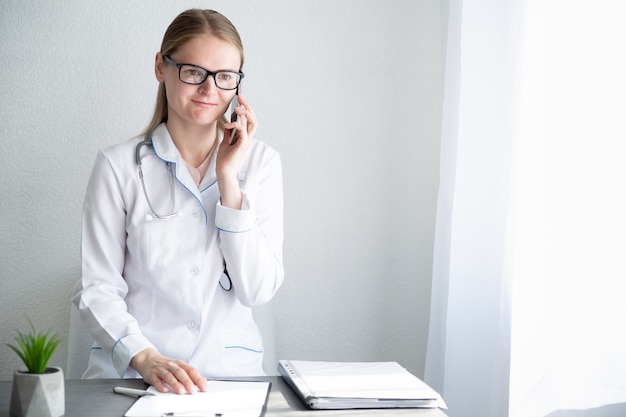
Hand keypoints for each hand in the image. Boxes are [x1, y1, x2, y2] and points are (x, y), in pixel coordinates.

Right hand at [130, 348, 207, 393]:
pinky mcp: (152, 375)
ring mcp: (162, 370)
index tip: (203, 387)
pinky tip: (165, 390)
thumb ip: (191, 374)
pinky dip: (161, 386)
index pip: (191, 370)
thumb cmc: (166, 365)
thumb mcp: (180, 366)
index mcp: (180, 364)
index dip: (198, 379)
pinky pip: (156, 380)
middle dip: (188, 382)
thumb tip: (203, 381)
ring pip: (169, 376)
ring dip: (175, 384)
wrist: (148, 359)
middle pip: (181, 373)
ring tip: (181, 392)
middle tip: (193, 391)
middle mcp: (171, 366)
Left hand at [217, 94, 256, 208]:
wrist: (224, 171)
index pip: (249, 119)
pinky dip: (236, 125)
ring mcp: (246, 141)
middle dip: (248, 106)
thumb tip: (228, 123)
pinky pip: (243, 130)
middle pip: (254, 119)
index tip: (239, 99)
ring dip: (245, 113)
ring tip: (237, 107)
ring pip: (252, 123)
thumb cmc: (225, 159)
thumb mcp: (225, 142)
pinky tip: (228, 124)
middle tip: (241, 98)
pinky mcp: (242, 145)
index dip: (246, 108)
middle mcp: (247, 138)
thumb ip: (229, 133)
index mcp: (244, 136)